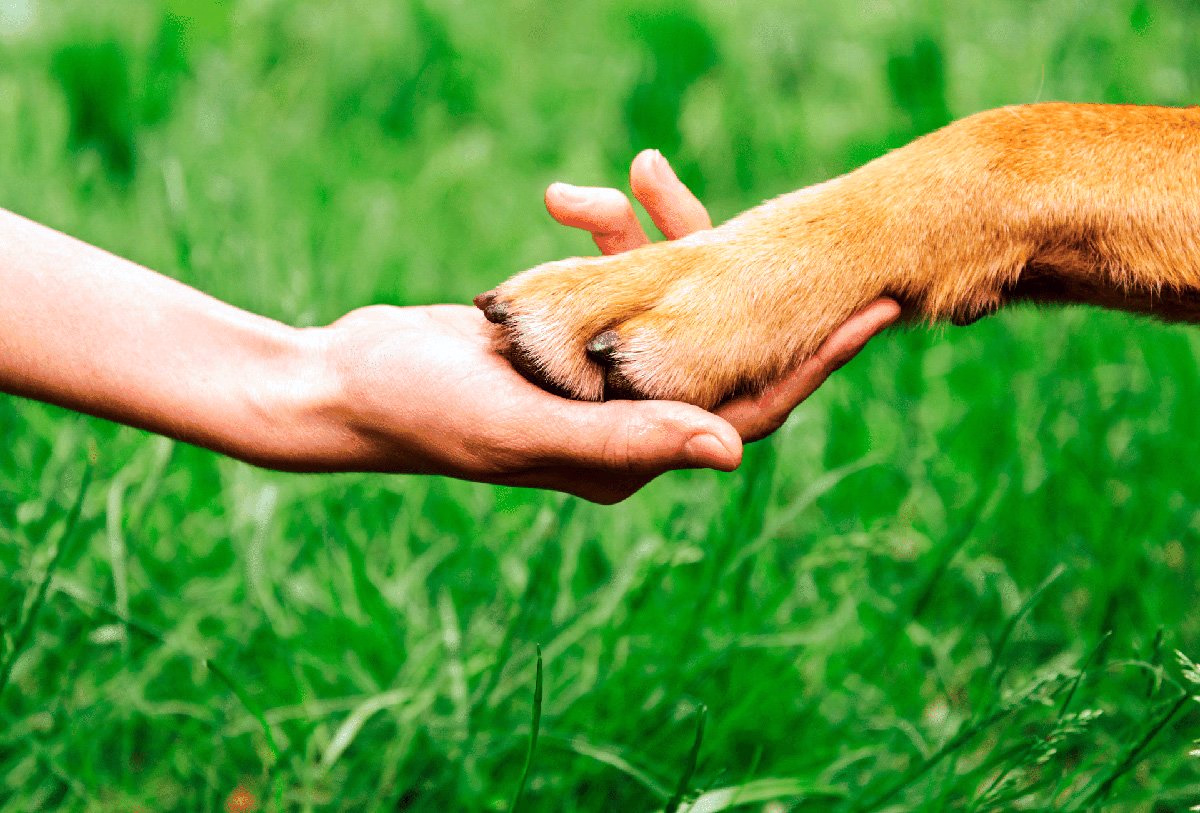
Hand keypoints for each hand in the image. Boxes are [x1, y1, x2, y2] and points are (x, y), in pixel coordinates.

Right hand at [311, 151, 898, 501]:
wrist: (347, 381)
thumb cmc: (426, 412)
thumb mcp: (529, 425)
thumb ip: (630, 438)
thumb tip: (736, 452)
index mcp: (632, 455)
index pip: (751, 409)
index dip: (816, 361)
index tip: (877, 309)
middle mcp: (625, 419)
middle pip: (721, 347)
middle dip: (751, 278)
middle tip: (811, 222)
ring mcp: (596, 375)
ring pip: (667, 300)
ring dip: (658, 236)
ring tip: (637, 173)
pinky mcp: (566, 336)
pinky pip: (614, 280)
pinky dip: (604, 237)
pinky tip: (573, 201)